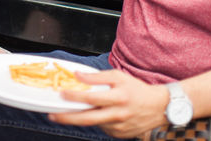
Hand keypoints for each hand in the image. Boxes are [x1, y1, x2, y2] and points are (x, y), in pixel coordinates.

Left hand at [47, 69, 168, 137]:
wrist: (158, 108)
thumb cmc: (136, 89)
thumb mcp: (118, 77)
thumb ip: (97, 77)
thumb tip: (77, 76)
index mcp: (118, 97)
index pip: (92, 98)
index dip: (74, 97)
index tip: (61, 94)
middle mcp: (118, 114)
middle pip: (88, 119)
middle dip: (67, 118)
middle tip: (52, 115)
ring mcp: (119, 128)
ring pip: (93, 124)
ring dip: (81, 118)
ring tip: (72, 110)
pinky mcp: (119, 135)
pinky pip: (102, 128)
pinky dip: (96, 121)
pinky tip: (98, 114)